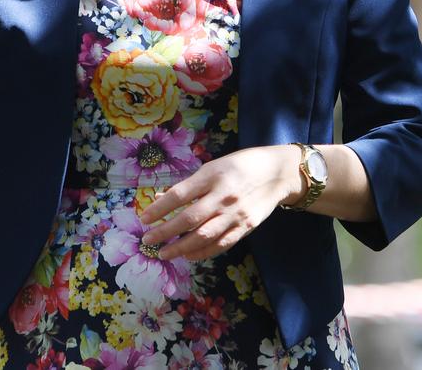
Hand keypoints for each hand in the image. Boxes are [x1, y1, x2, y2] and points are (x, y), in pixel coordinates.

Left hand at [139, 145, 302, 260]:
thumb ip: (188, 185)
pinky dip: (203, 252)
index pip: (179, 195)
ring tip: (164, 253)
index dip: (159, 208)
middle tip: (147, 241)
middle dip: (165, 232)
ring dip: (181, 247)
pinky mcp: (246, 228)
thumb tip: (160, 199)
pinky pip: (221, 244)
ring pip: (204, 236)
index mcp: (211, 176)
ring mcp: (235, 214)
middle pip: (189, 219)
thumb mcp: (212, 167)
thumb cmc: (239, 166)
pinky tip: (188, 256)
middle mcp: (223, 196)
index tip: (143, 219)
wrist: (277, 173)